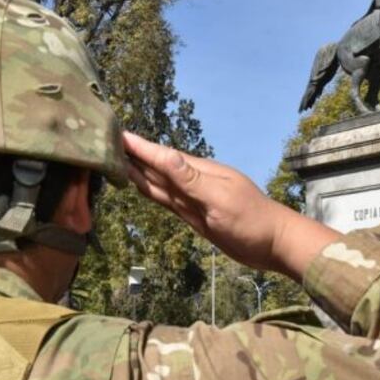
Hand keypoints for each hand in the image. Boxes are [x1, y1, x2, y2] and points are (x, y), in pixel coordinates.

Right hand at [124, 132, 339, 280]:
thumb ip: (189, 179)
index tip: (116, 134)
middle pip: (158, 167)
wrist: (274, 245)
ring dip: (139, 171)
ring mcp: (194, 198)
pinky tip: (141, 184)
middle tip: (105, 143)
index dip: (140, 148)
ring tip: (115, 159)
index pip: (163, 157)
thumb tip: (163, 154)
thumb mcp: (219, 199)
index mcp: (200, 173)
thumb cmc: (251, 222)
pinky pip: (168, 199)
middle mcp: (193, 182)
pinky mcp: (195, 215)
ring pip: (160, 182)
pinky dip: (152, 190)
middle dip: (134, 155)